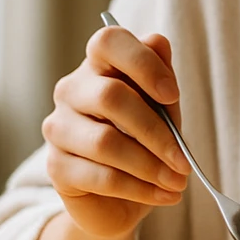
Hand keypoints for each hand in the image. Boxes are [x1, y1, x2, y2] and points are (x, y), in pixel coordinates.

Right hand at [42, 25, 191, 239]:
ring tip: (178, 182)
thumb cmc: (146, 142)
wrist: (120, 198)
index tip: (173, 94)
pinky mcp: (55, 167)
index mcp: (100, 66)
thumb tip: (159, 41)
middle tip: (184, 160)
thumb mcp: (164, 109)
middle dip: (157, 132)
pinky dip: (140, 188)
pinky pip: (101, 177)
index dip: (142, 63)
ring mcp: (58, 127)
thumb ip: (162, 78)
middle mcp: (71, 90)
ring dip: (151, 167)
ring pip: (105, 142)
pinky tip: (163, 195)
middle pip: (110, 97)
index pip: (108, 41)